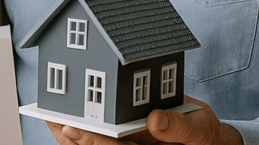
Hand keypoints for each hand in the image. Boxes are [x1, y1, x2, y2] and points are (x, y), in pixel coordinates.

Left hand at [46, 96, 241, 144]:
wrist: (210, 138)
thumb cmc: (205, 135)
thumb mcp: (200, 130)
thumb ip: (179, 128)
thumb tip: (153, 121)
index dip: (92, 142)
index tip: (72, 128)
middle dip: (73, 137)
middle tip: (52, 119)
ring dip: (70, 133)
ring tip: (48, 116)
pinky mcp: (126, 139)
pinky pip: (100, 137)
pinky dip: (83, 125)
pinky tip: (65, 115)